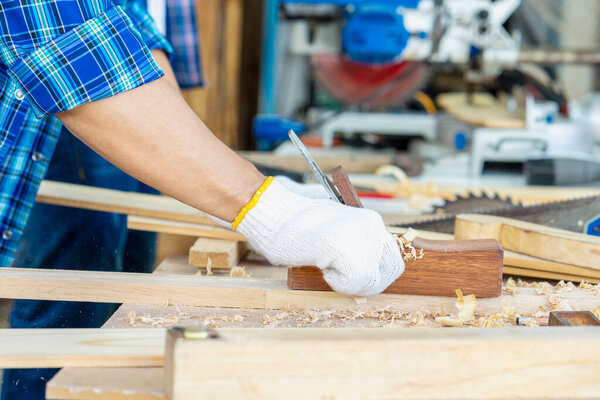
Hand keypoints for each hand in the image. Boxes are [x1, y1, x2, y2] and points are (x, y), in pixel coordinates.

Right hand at [236, 180, 403, 295]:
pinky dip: (337, 283)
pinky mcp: (349, 251)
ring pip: (372, 282)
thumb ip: (357, 245)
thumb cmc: (299, 225)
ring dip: (349, 282)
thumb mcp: (338, 229)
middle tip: (340, 273)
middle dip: (366, 282)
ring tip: (327, 263)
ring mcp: (363, 239)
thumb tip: (370, 274)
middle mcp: (374, 228)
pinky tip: (322, 265)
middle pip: (388, 274)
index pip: (393, 261)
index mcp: (372, 221)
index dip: (375, 274)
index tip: (352, 272)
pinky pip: (355, 284)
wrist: (276, 214)